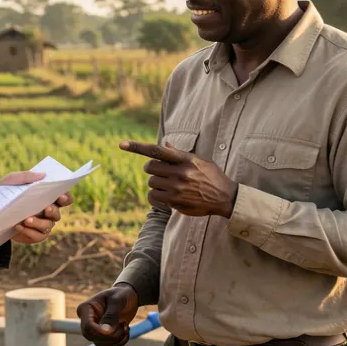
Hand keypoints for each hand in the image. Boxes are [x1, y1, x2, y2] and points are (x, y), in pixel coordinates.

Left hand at [0, 171, 73, 244]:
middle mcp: (48, 212)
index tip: (60, 196)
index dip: (66, 198)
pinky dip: (29, 231)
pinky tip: (19, 226)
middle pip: (57, 214)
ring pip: (48, 226)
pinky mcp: (34, 235)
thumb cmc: (7, 192)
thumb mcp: (13, 180)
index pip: (64, 198)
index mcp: (48, 197)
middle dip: (53, 211)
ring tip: (27, 219)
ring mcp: (42, 224)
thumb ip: (26, 176)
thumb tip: (42, 175)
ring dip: (39, 223)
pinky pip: (37, 236)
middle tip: (46, 208)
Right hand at [76, 284, 139, 345]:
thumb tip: (107, 332)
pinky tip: (126, 331)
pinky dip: (119, 343)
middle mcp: (86, 320)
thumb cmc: (121, 294)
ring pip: (100, 344)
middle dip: (111, 336)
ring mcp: (94, 330)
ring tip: (126, 326)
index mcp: (85, 308)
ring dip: (117, 340)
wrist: (128, 297)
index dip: (101, 332)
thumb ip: (111, 315)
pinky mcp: (102, 336)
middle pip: (91, 337)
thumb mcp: (117, 301)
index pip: (87, 326)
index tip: (119, 325)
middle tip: (124, 325)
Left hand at [120, 140, 237, 217]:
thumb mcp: (199, 161)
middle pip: (150, 167)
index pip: (157, 150)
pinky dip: (156, 195)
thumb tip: (164, 145)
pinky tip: (167, 195)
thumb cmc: (212, 177)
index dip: (137, 147)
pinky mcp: (174, 201)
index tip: (121, 144)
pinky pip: (153, 196)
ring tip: (170, 185)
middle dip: (152, 169)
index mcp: (185, 159)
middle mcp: (179, 172)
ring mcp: (176, 187)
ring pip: (151, 182)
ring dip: (156, 183)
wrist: (225, 197)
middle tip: (160, 172)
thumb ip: (180, 154)